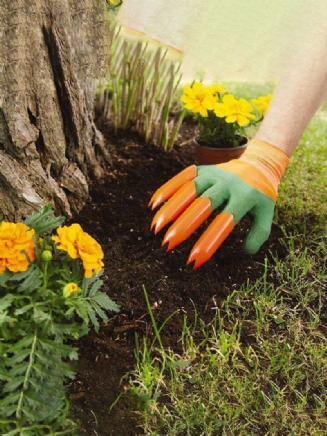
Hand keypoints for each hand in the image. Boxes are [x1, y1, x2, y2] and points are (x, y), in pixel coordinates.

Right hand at [149, 140, 288, 268]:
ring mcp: (212, 174)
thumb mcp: (266, 213)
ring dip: (171, 209)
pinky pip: (182, 178)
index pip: (225, 222)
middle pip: (203, 205)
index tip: (194, 260)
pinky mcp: (201, 169)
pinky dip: (167, 190)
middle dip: (184, 225)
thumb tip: (244, 253)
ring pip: (189, 190)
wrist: (258, 163)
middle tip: (168, 244)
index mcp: (244, 196)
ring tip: (155, 228)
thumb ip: (259, 234)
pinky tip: (154, 204)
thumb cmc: (260, 195)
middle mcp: (226, 184)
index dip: (209, 241)